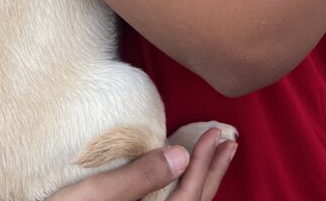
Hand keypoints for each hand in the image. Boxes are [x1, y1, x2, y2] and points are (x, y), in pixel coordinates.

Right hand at [48, 127, 235, 200]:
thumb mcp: (95, 196)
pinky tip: (183, 179)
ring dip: (203, 182)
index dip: (204, 163)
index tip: (216, 132)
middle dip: (212, 173)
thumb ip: (140, 177)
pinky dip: (185, 192)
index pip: (188, 197)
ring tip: (216, 155)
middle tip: (229, 141)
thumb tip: (182, 155)